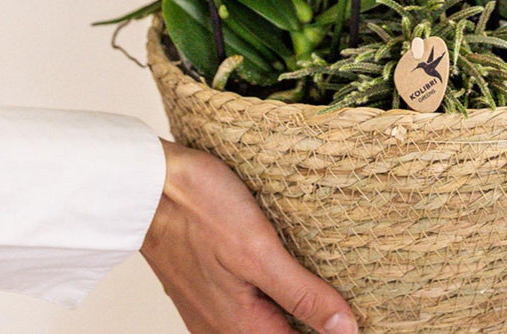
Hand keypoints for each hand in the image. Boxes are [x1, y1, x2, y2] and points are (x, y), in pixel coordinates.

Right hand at [142, 140, 358, 333]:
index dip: (333, 331)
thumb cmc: (199, 209)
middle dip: (314, 323)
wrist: (145, 186)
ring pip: (264, 323)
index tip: (360, 316)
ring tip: (326, 285)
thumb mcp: (259, 250)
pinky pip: (246, 306)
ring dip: (294, 311)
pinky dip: (271, 296)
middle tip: (349, 299)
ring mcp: (211, 309)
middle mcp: (223, 328)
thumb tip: (345, 329)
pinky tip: (285, 271)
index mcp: (242, 327)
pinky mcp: (205, 287)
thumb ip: (300, 293)